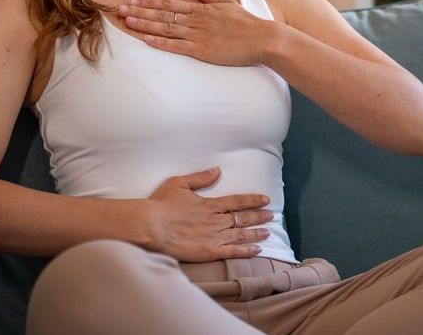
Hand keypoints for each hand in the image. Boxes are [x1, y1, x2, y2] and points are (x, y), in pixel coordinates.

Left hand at [115, 0, 275, 65]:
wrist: (262, 39)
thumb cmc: (246, 23)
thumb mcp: (226, 4)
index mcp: (201, 9)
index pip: (169, 3)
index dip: (149, 2)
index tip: (133, 0)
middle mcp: (196, 20)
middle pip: (162, 14)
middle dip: (140, 11)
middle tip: (120, 9)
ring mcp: (198, 35)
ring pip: (165, 28)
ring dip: (144, 24)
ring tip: (127, 21)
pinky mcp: (202, 50)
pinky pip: (177, 46)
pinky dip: (161, 42)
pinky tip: (146, 39)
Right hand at [142, 167, 272, 261]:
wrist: (150, 226)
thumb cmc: (160, 204)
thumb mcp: (179, 183)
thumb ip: (200, 178)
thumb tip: (218, 170)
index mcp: (210, 204)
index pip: (237, 201)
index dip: (253, 200)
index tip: (265, 199)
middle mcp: (215, 220)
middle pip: (243, 217)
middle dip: (259, 216)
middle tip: (272, 216)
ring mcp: (213, 237)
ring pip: (241, 234)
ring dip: (256, 233)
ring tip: (268, 233)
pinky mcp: (209, 251)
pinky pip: (232, 251)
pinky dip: (246, 250)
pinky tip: (257, 250)